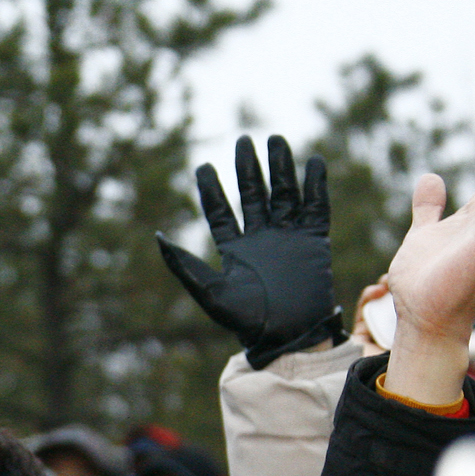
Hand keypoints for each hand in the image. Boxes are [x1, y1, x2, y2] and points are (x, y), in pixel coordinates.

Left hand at [155, 135, 344, 368]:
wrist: (288, 336)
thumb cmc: (248, 321)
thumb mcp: (211, 293)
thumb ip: (185, 266)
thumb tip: (158, 236)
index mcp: (234, 249)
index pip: (220, 212)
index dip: (211, 190)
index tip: (203, 167)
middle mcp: (260, 239)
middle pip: (253, 194)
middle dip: (248, 167)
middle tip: (244, 139)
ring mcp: (288, 238)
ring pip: (283, 194)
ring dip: (281, 168)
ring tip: (277, 140)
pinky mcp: (313, 241)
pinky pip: (316, 208)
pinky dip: (316, 186)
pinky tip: (315, 163)